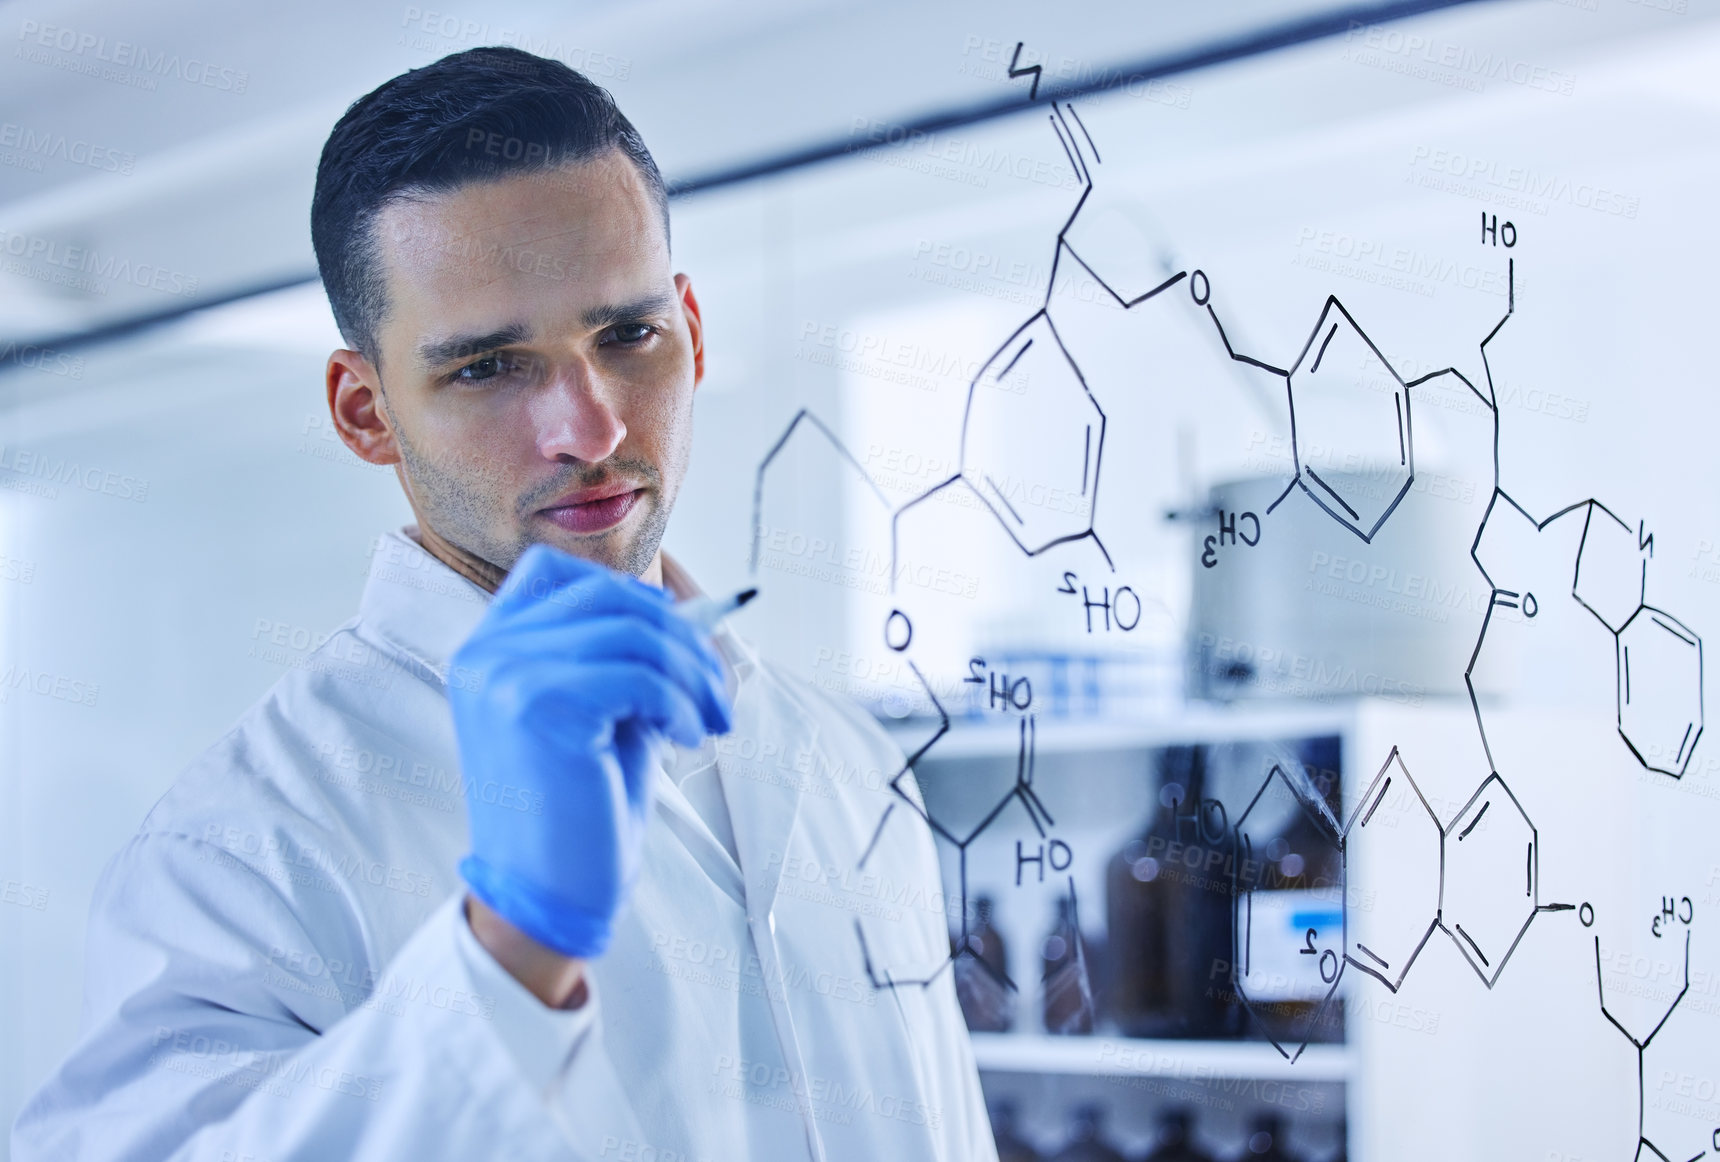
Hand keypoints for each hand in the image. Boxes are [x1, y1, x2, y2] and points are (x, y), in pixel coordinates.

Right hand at [450, 543, 731, 963]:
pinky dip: (680, 702)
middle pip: (605, 595)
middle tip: (714, 687)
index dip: (625, 593)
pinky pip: (640, 676)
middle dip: (678, 635)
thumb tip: (694, 616)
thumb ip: (621, 658)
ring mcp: (507, 675)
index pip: (554, 573)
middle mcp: (486, 652)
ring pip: (633, 634)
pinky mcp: (539, 706)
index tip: (674, 635)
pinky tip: (687, 736)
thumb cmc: (578, 806)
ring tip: (709, 717)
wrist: (546, 893)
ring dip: (691, 674)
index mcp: (487, 648)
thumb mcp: (599, 712)